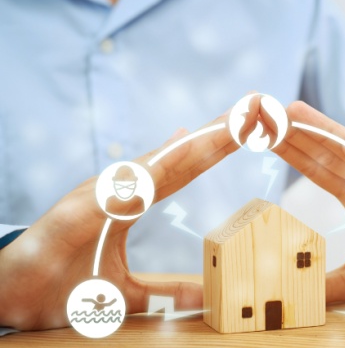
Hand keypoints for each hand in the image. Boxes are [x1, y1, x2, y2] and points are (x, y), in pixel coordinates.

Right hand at [0, 110, 248, 330]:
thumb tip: (207, 291)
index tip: (254, 126)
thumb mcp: (126, 294)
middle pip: (183, 157)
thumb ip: (166, 289)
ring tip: (236, 119)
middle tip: (261, 103)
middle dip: (222, 132)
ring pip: (161, 162)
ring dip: (200, 140)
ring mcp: (102, 195)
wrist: (5, 299)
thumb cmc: (58, 288)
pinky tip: (187, 146)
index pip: (186, 169)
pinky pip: (127, 185)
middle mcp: (120, 190)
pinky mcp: (82, 209)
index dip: (219, 147)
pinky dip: (157, 166)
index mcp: (131, 202)